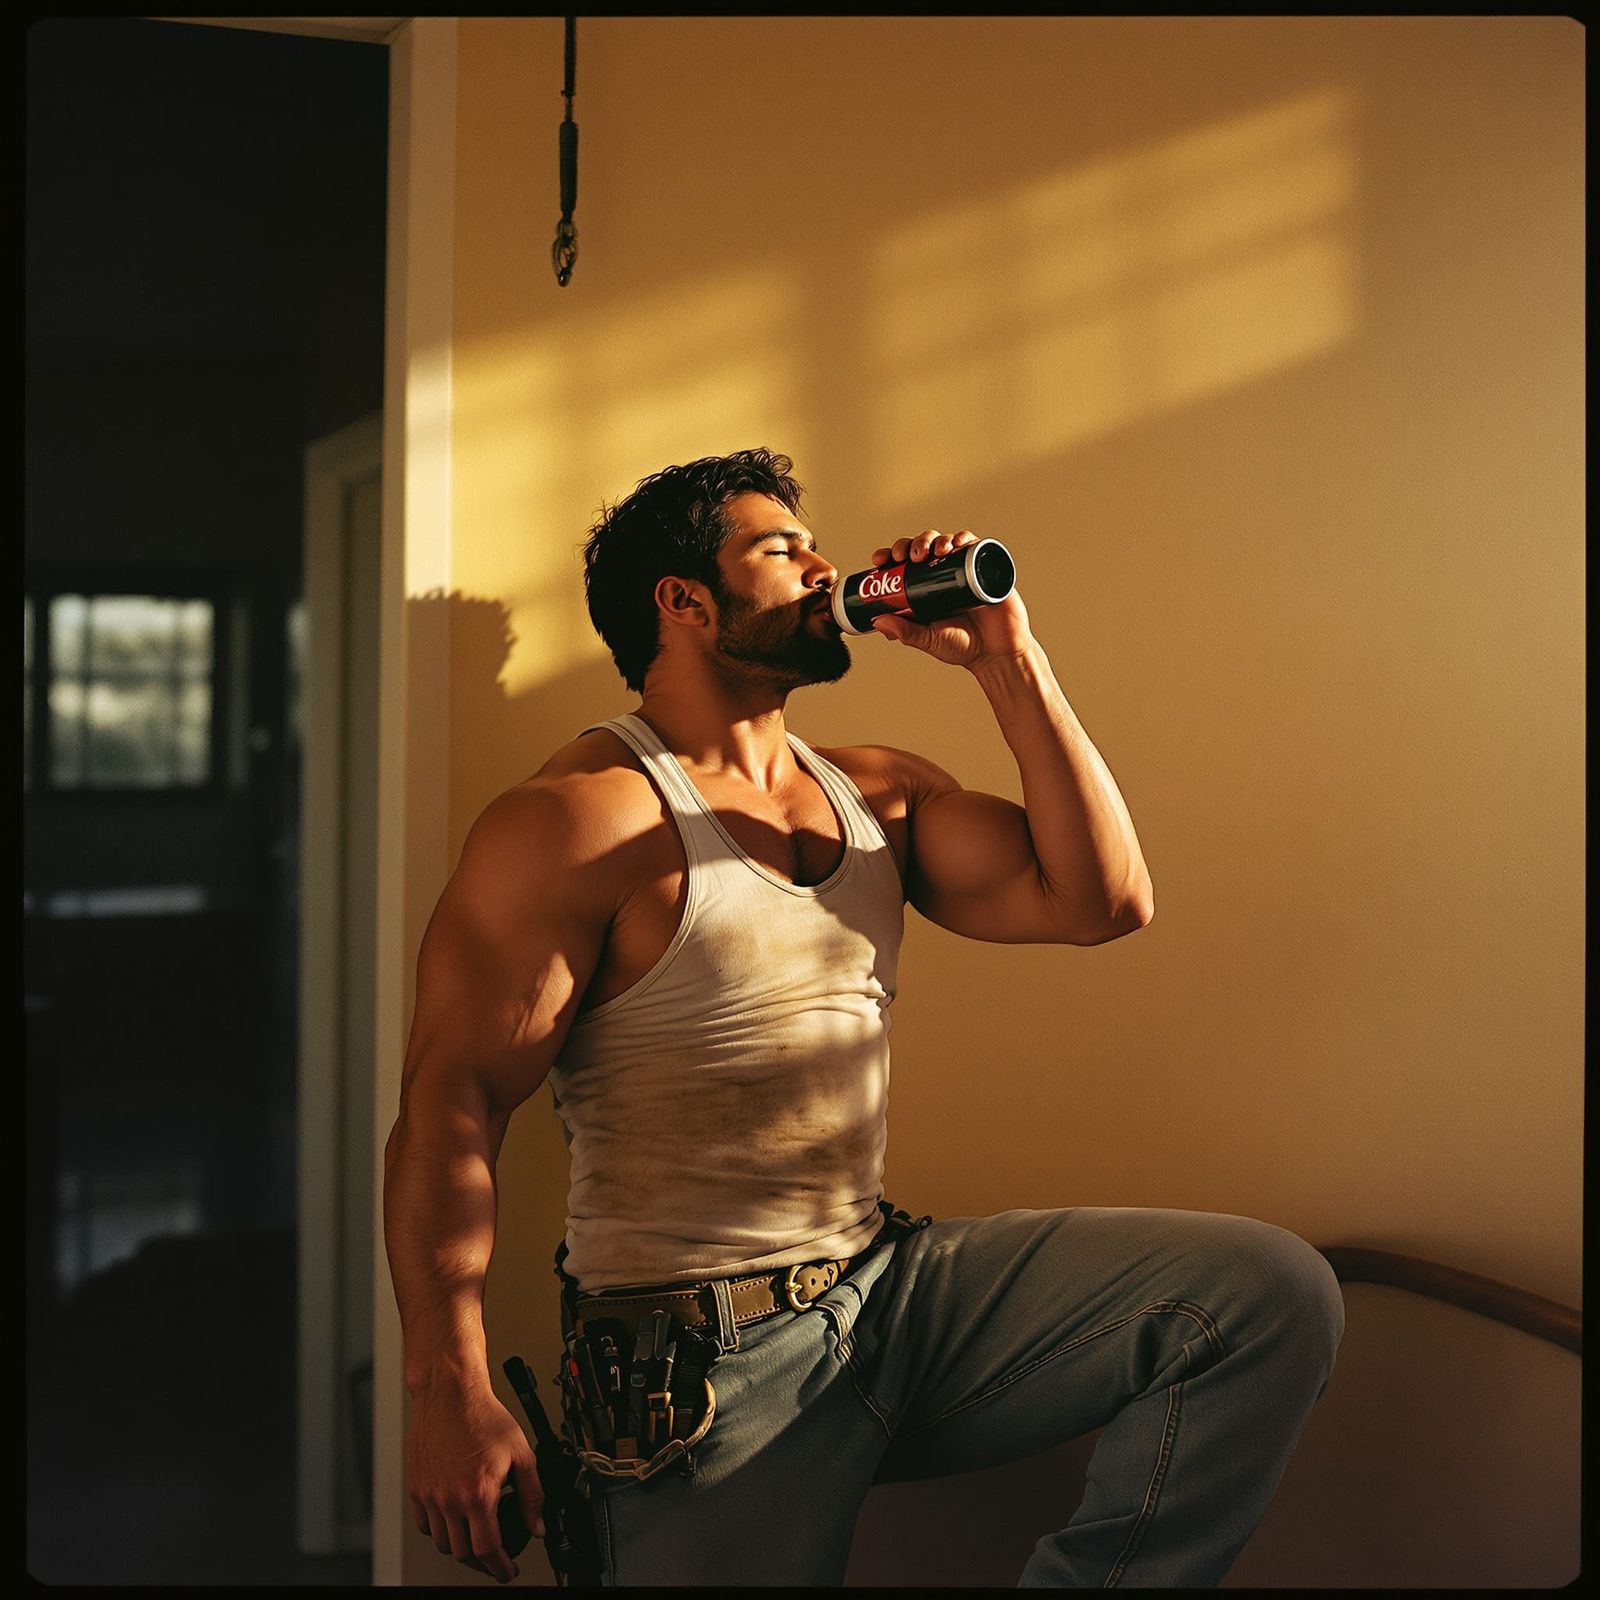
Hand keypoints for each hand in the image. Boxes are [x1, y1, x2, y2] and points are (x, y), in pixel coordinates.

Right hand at [407, 1377, 544, 1584]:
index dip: (500, 1567)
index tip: (508, 1571)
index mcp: (478, 1493)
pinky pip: (425, 1525)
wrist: (450, 1394)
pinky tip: (453, 1520)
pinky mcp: (416, 1489)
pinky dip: (439, 1530)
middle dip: (482, 1560)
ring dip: (460, 1546)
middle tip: (495, 1555)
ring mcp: (430, 1496)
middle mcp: (451, 1499)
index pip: (487, 1549)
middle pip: (463, 1552)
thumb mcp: (521, 1452)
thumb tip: (538, 1524)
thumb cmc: (483, 1417)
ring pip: (442, 1542)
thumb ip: (533, 1493)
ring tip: (475, 1536)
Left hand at [867, 528, 1032, 669]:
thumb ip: (906, 632)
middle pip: (922, 546)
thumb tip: (876, 620)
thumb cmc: (963, 647)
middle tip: (907, 555)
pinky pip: (974, 544)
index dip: (889, 555)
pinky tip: (958, 542)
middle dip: (911, 544)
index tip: (880, 560)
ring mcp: (963, 568)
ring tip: (933, 551)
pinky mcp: (985, 566)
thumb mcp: (929, 640)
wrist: (997, 653)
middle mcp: (942, 574)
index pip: (902, 563)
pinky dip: (965, 538)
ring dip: (935, 539)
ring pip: (945, 541)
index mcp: (923, 587)